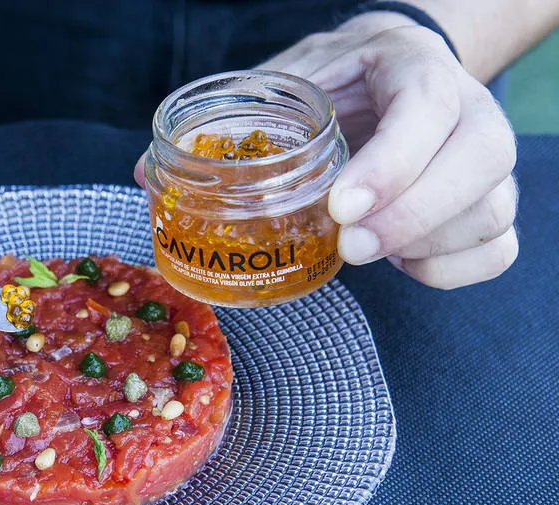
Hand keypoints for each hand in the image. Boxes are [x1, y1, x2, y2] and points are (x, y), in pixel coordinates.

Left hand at [258, 12, 517, 288]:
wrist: (385, 75)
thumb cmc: (338, 80)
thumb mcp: (295, 76)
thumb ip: (252, 111)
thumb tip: (172, 163)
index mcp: (417, 68)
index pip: (429, 107)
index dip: (391, 164)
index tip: (341, 207)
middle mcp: (470, 110)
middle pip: (484, 159)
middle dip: (412, 216)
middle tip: (350, 245)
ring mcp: (486, 163)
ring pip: (492, 211)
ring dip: (423, 246)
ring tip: (362, 247)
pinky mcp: (486, 205)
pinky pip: (498, 250)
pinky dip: (447, 270)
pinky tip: (398, 262)